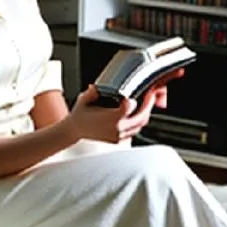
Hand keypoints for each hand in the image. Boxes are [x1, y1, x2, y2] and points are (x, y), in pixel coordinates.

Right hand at [66, 69, 183, 144]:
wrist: (75, 130)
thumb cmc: (80, 114)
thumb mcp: (84, 99)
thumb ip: (93, 92)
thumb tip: (97, 86)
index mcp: (110, 118)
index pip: (130, 108)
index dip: (139, 100)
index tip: (144, 92)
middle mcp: (117, 129)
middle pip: (141, 118)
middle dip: (149, 106)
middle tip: (151, 95)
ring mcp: (118, 136)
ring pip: (140, 126)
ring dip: (145, 114)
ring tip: (146, 103)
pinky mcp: (118, 140)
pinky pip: (134, 131)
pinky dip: (138, 122)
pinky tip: (136, 113)